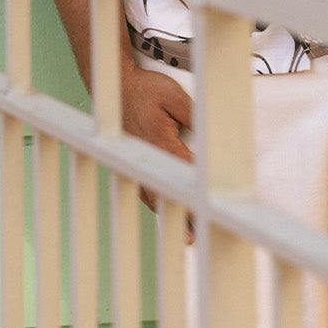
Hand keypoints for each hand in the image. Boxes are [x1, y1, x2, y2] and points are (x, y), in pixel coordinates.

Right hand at [121, 59, 195, 220]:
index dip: (194, 195)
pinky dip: (155, 202)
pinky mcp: (134, 159)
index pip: (181, 174)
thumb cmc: (145, 90)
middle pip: (166, 191)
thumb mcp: (174, 95)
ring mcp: (138, 160)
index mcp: (160, 142)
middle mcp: (147, 156)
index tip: (204, 212)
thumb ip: (193, 116)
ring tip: (184, 236)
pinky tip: (165, 212)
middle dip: (181, 215)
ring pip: (153, 194)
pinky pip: (144, 187)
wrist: (116, 89)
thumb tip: (210, 136)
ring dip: (168, 213)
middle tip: (193, 237)